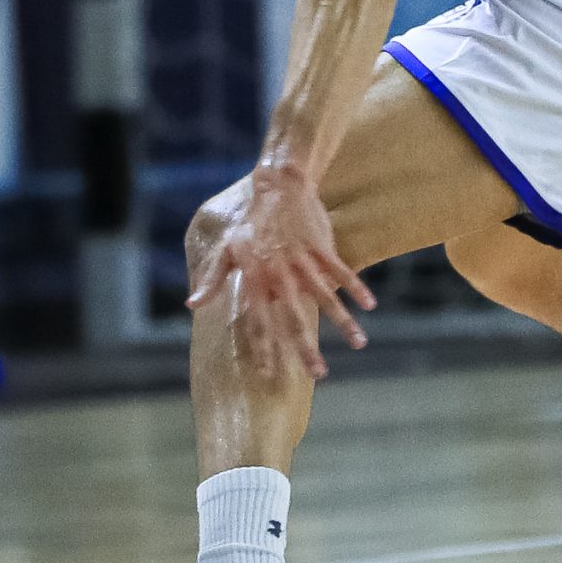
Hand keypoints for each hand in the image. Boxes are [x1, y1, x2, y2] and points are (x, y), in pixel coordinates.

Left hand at [184, 165, 376, 380]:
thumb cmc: (249, 223)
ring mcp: (303, 261)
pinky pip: (341, 271)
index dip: (265, 348)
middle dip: (306, 348)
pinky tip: (370, 306)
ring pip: (325, 297)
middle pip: (294, 318)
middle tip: (319, 374)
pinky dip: (356, 288)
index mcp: (256, 278)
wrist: (277, 188)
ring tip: (359, 344)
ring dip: (343, 322)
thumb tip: (192, 305)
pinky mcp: (321, 247)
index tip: (271, 373)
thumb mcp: (225, 250)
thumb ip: (212, 280)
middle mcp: (280, 274)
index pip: (258, 321)